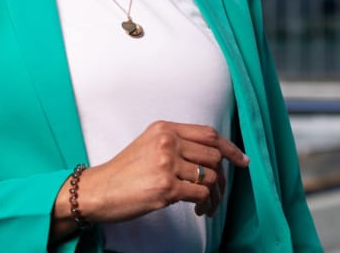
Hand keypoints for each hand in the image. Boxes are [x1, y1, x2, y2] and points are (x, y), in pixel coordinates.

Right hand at [76, 121, 249, 221]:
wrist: (98, 191)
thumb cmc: (123, 172)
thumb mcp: (148, 145)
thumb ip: (175, 144)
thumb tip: (211, 157)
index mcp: (164, 128)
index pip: (209, 134)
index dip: (230, 148)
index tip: (242, 161)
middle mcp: (167, 142)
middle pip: (214, 156)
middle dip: (222, 177)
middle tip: (217, 192)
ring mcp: (167, 164)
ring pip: (211, 177)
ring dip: (214, 195)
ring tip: (205, 205)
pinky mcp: (166, 187)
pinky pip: (201, 194)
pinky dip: (205, 204)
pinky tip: (198, 211)